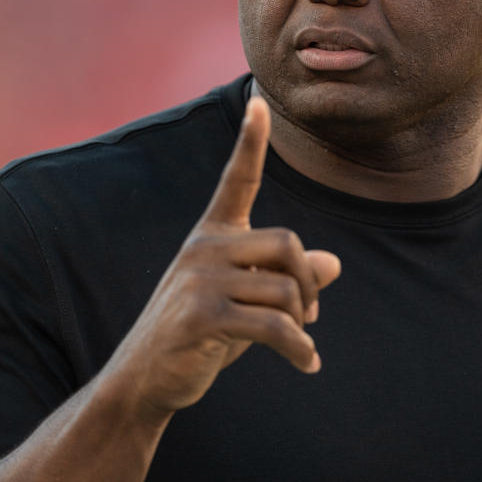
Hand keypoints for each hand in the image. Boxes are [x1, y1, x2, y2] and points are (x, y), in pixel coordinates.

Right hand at [107, 96, 341, 418]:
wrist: (148, 379)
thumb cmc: (202, 335)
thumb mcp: (248, 301)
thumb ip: (286, 278)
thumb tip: (334, 263)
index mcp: (213, 234)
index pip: (237, 179)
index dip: (251, 141)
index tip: (260, 102)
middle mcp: (204, 247)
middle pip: (288, 244)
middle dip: (308, 284)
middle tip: (311, 316)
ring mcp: (199, 280)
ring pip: (285, 290)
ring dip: (302, 324)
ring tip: (298, 345)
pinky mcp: (202, 316)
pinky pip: (274, 326)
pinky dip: (298, 348)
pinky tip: (308, 364)